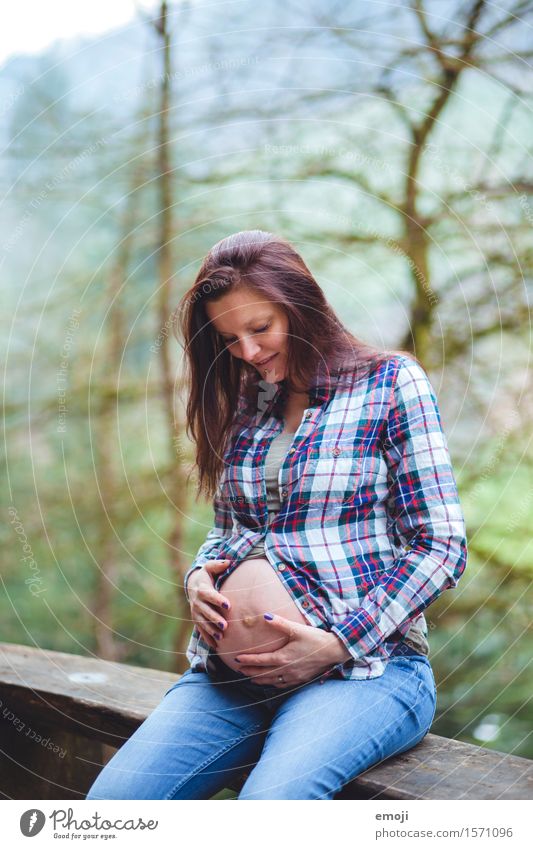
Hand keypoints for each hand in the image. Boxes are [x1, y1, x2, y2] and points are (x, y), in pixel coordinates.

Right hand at [187, 560, 231, 650]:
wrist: (192, 585)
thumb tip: (228, 562)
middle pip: (206, 611)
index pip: (209, 595)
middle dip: (214, 619)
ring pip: (202, 623)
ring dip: (211, 630)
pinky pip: (201, 630)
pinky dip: (207, 638)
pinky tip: (216, 646)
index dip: (218, 600)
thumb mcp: (209, 567)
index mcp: (202, 589)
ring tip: (221, 637)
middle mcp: (197, 602)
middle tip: (225, 625)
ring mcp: (196, 612)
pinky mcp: (196, 620)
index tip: (228, 605)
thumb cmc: (206, 576)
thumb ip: (218, 565)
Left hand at [235, 613, 351, 686]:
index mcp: (283, 658)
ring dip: (259, 680)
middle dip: (249, 672)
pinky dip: (272, 684)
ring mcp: (292, 677)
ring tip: (250, 677)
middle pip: (262, 674)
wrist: (333, 651)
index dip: (247, 660)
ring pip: (271, 681)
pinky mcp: (299, 680)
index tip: (237, 659)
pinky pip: (281, 685)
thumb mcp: (297, 629)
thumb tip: (266, 616)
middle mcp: (285, 670)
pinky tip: (270, 682)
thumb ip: (280, 623)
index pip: (260, 660)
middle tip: (238, 670)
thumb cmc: (315, 639)